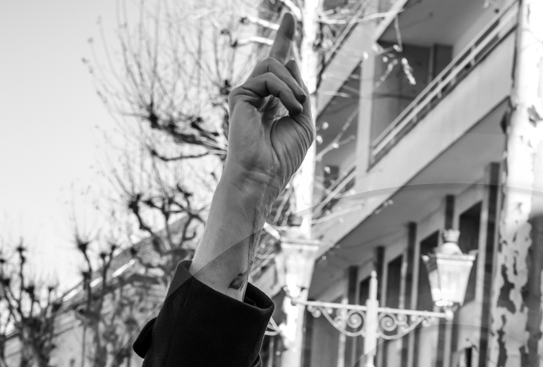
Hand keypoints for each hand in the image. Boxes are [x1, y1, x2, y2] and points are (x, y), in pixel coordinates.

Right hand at [224, 15, 314, 196]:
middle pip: (273, 59)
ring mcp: (248, 95)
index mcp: (274, 105)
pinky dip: (284, 90)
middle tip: (290, 15)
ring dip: (293, 84)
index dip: (285, 46)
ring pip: (274, 65)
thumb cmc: (283, 157)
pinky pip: (268, 76)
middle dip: (284, 37)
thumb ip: (300, 93)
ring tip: (297, 106)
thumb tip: (291, 61)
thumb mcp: (303, 123)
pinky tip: (289, 108)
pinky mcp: (240, 96)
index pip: (280, 73)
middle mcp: (260, 97)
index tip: (290, 21)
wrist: (263, 175)